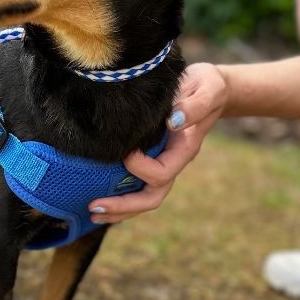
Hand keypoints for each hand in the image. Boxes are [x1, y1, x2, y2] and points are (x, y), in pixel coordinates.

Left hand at [88, 63, 228, 223]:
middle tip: (93, 206)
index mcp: (184, 149)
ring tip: (91, 213)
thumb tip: (174, 121)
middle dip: (123, 205)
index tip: (126, 152)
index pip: (162, 173)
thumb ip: (194, 106)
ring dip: (118, 209)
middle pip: (151, 197)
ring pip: (143, 198)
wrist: (208, 88)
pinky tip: (98, 198)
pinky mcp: (152, 160)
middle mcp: (173, 162)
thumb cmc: (206, 86)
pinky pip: (137, 186)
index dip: (141, 168)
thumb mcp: (207, 89)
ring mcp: (162, 164)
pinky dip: (118, 197)